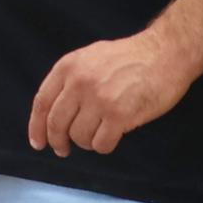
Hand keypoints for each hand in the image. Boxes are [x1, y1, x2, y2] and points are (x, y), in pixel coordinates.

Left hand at [28, 30, 195, 155]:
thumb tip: (55, 111)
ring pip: (79, 137)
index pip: (42, 102)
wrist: (166, 53)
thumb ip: (71, 79)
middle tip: (64, 150)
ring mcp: (99, 99)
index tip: (38, 142)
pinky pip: (101, 144)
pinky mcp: (119, 115)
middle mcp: (80, 82)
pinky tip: (113, 136)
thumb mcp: (92, 57)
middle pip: (57, 124)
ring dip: (87, 142)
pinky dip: (105, 146)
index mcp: (69, 66)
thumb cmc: (131, 57)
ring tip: (99, 134)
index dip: (36, 127)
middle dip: (58, 142)